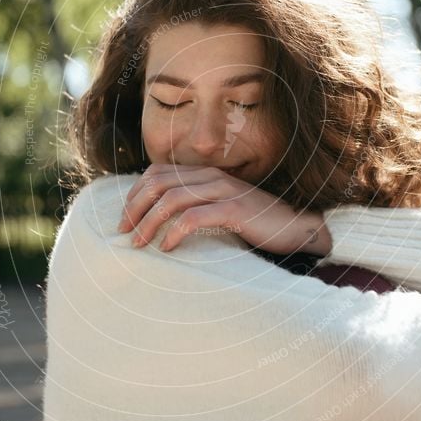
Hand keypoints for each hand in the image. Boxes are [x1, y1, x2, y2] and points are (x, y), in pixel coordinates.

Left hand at [119, 163, 331, 255]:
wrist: (297, 226)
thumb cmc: (256, 222)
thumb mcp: (221, 208)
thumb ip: (196, 205)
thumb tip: (161, 220)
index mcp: (205, 173)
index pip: (157, 172)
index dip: (135, 193)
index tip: (125, 218)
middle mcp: (211, 176)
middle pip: (158, 183)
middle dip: (135, 207)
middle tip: (123, 232)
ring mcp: (224, 190)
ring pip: (172, 199)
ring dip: (149, 222)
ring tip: (138, 243)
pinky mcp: (235, 209)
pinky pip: (195, 217)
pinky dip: (175, 232)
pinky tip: (167, 247)